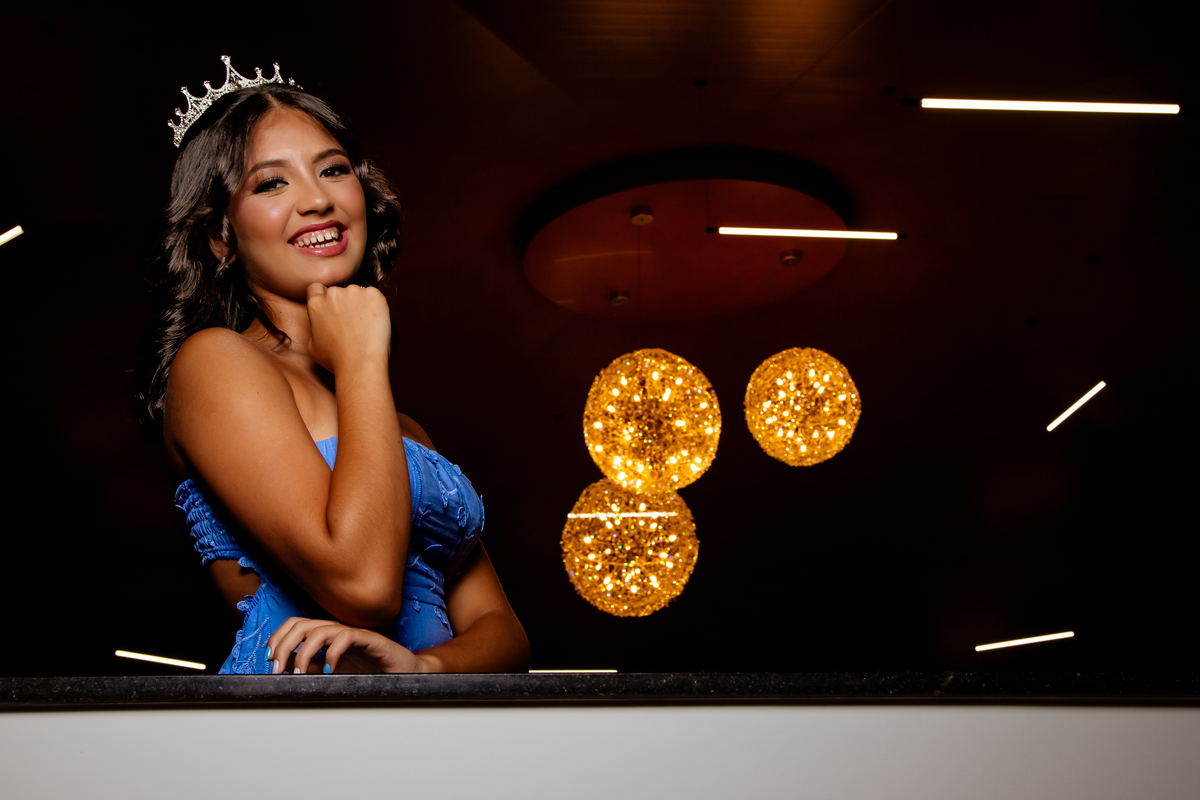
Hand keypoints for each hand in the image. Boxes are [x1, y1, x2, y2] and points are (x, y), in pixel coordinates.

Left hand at [266, 616, 430, 673]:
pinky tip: (327, 670)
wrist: (405, 673)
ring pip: (320, 630)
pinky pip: (346, 637)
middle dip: (283, 645)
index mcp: (327, 635)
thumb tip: (285, 669)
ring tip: (298, 672)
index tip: (269, 660)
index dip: (278, 638)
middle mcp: (337, 630)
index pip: (295, 626)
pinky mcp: (370, 639)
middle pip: (302, 624)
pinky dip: (332, 653)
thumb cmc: (371, 672)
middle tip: (277, 668)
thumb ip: (311, 668)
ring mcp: (353, 633)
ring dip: (303, 651)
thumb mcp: (333, 673)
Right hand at [306, 283, 390, 373]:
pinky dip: (376, 306)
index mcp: (316, 304)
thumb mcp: (312, 345)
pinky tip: (375, 323)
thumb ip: (315, 327)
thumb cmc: (337, 360)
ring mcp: (354, 292)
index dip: (323, 297)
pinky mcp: (374, 294)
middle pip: (338, 291)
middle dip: (344, 303)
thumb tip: (320, 323)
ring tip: (365, 326)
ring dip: (361, 304)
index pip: (316, 289)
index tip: (332, 307)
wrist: (360, 363)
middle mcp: (333, 294)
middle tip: (352, 322)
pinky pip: (374, 296)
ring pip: (357, 293)